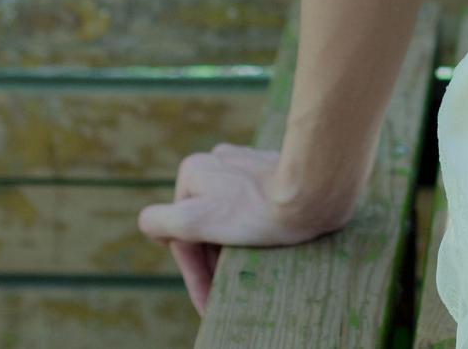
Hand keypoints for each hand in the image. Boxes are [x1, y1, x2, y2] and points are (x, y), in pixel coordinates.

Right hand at [135, 142, 355, 316]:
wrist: (316, 190)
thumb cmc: (258, 211)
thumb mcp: (197, 220)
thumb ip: (161, 221)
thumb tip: (151, 225)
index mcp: (192, 171)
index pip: (182, 233)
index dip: (193, 273)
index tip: (209, 304)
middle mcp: (215, 162)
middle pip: (205, 224)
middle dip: (214, 261)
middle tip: (228, 295)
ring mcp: (244, 164)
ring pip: (227, 216)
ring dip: (231, 246)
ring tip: (249, 273)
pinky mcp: (270, 170)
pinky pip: (251, 205)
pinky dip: (252, 228)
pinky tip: (265, 246)